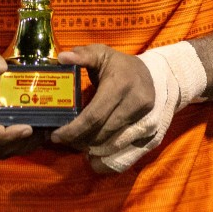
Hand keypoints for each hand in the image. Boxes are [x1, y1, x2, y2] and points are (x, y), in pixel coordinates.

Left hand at [50, 43, 155, 171]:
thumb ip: (82, 55)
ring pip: (112, 145)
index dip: (73, 129)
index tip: (57, 135)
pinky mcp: (150, 132)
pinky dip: (108, 158)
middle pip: (101, 133)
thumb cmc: (121, 65)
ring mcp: (145, 120)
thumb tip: (61, 58)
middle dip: (78, 140)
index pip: (93, 116)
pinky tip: (94, 156)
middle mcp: (135, 105)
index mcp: (120, 86)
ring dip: (91, 148)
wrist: (155, 74)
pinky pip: (126, 152)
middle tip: (62, 140)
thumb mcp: (101, 53)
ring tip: (75, 143)